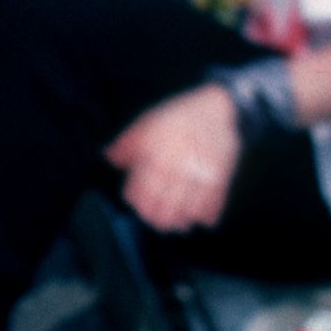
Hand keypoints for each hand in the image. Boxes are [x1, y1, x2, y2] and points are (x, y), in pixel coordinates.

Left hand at [108, 85, 240, 234]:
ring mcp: (201, 175)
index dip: (137, 204)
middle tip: (155, 220)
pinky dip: (204, 217)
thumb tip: (108, 157)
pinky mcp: (222, 178)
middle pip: (165, 208)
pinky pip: (212, 207)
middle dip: (157, 219)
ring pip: (188, 213)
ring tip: (176, 223)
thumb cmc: (179, 115)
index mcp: (157, 156)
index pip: (143, 194)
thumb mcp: (147, 121)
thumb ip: (126, 143)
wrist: (218, 106)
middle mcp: (178, 169)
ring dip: (180, 222)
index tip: (136, 204)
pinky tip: (198, 217)